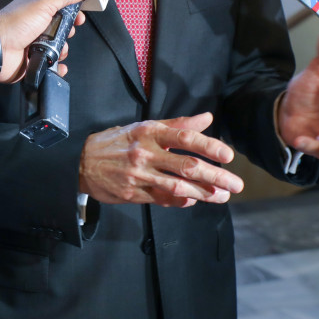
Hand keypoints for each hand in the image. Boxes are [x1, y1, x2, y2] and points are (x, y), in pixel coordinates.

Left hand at [0, 0, 88, 82]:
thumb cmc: (13, 24)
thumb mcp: (42, 4)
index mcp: (36, 11)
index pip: (59, 10)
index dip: (71, 14)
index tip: (79, 17)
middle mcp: (34, 27)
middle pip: (60, 31)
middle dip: (67, 34)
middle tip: (65, 33)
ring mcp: (32, 45)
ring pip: (56, 49)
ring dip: (61, 50)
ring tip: (56, 49)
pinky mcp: (31, 61)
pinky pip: (49, 66)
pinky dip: (57, 67)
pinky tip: (58, 65)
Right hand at [79, 112, 243, 207]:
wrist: (82, 162)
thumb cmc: (118, 142)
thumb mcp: (144, 127)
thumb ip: (177, 124)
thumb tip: (206, 118)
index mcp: (149, 132)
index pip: (184, 138)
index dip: (208, 146)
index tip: (228, 155)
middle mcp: (145, 153)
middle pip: (186, 165)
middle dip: (215, 175)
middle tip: (236, 184)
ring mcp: (139, 175)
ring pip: (178, 186)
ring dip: (204, 193)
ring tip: (222, 196)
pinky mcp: (133, 194)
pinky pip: (163, 199)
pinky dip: (181, 201)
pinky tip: (195, 201)